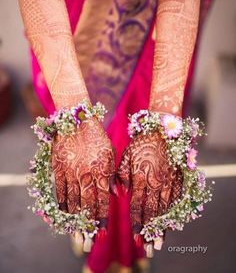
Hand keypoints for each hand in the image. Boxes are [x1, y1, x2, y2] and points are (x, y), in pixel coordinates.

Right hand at [52, 117, 114, 232]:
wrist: (77, 120)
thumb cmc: (98, 137)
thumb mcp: (111, 154)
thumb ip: (113, 175)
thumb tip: (117, 195)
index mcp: (102, 170)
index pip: (103, 200)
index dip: (102, 218)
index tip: (102, 233)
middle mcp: (87, 174)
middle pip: (87, 205)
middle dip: (88, 226)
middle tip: (87, 243)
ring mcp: (71, 171)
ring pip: (73, 201)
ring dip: (74, 219)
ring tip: (75, 234)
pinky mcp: (59, 168)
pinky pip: (60, 190)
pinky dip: (62, 204)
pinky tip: (63, 215)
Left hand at [118, 131, 182, 250]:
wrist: (161, 130)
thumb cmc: (141, 143)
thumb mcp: (126, 156)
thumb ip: (122, 176)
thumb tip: (120, 194)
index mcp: (140, 177)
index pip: (137, 206)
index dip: (136, 222)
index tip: (136, 236)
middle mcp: (155, 182)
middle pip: (152, 212)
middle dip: (150, 231)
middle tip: (150, 247)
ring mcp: (168, 181)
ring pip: (164, 208)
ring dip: (162, 226)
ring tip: (161, 242)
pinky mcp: (177, 178)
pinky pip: (176, 199)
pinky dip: (173, 212)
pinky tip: (172, 222)